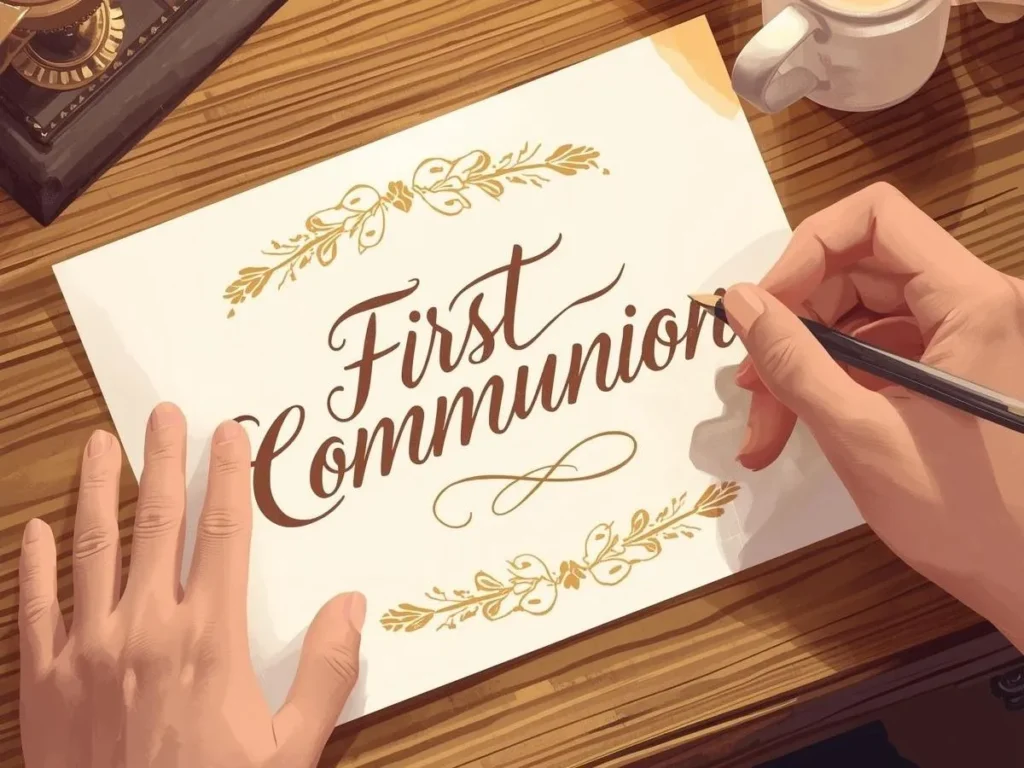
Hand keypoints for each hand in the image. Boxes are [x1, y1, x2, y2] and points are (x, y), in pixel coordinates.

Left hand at [19, 403, 364, 767]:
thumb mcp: (290, 749)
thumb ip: (325, 673)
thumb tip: (350, 605)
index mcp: (209, 639)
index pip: (222, 534)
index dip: (227, 476)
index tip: (229, 434)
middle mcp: (145, 629)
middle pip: (156, 523)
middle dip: (162, 461)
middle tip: (161, 414)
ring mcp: (87, 651)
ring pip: (91, 548)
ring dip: (97, 490)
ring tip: (100, 445)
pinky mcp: (43, 681)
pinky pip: (36, 607)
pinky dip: (34, 563)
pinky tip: (36, 529)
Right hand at [725, 182, 1023, 650]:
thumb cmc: (970, 520)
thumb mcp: (860, 435)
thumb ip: (794, 360)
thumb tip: (742, 302)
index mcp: (974, 302)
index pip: (876, 218)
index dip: (805, 251)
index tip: (763, 308)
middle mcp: (978, 305)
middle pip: (860, 272)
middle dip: (793, 325)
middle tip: (748, 385)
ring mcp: (970, 337)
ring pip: (862, 317)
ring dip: (805, 364)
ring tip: (766, 428)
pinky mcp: (958, 368)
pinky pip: (880, 350)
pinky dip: (834, 383)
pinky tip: (801, 426)